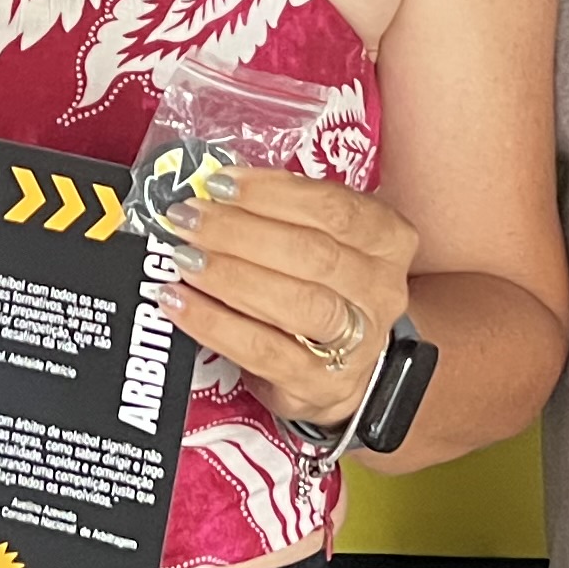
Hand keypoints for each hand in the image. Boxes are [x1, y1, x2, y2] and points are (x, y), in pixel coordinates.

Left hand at [161, 168, 418, 432]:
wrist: (351, 369)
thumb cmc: (327, 289)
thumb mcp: (327, 240)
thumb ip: (285, 212)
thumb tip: (218, 187)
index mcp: (388, 239)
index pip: (332, 207)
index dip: (270, 193)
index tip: (219, 183)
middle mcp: (380, 289)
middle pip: (312, 253)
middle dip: (240, 232)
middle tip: (189, 220)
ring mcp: (358, 342)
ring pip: (296, 302)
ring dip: (230, 276)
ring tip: (184, 259)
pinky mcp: (321, 384)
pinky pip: (263, 350)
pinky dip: (215, 324)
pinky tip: (180, 303)